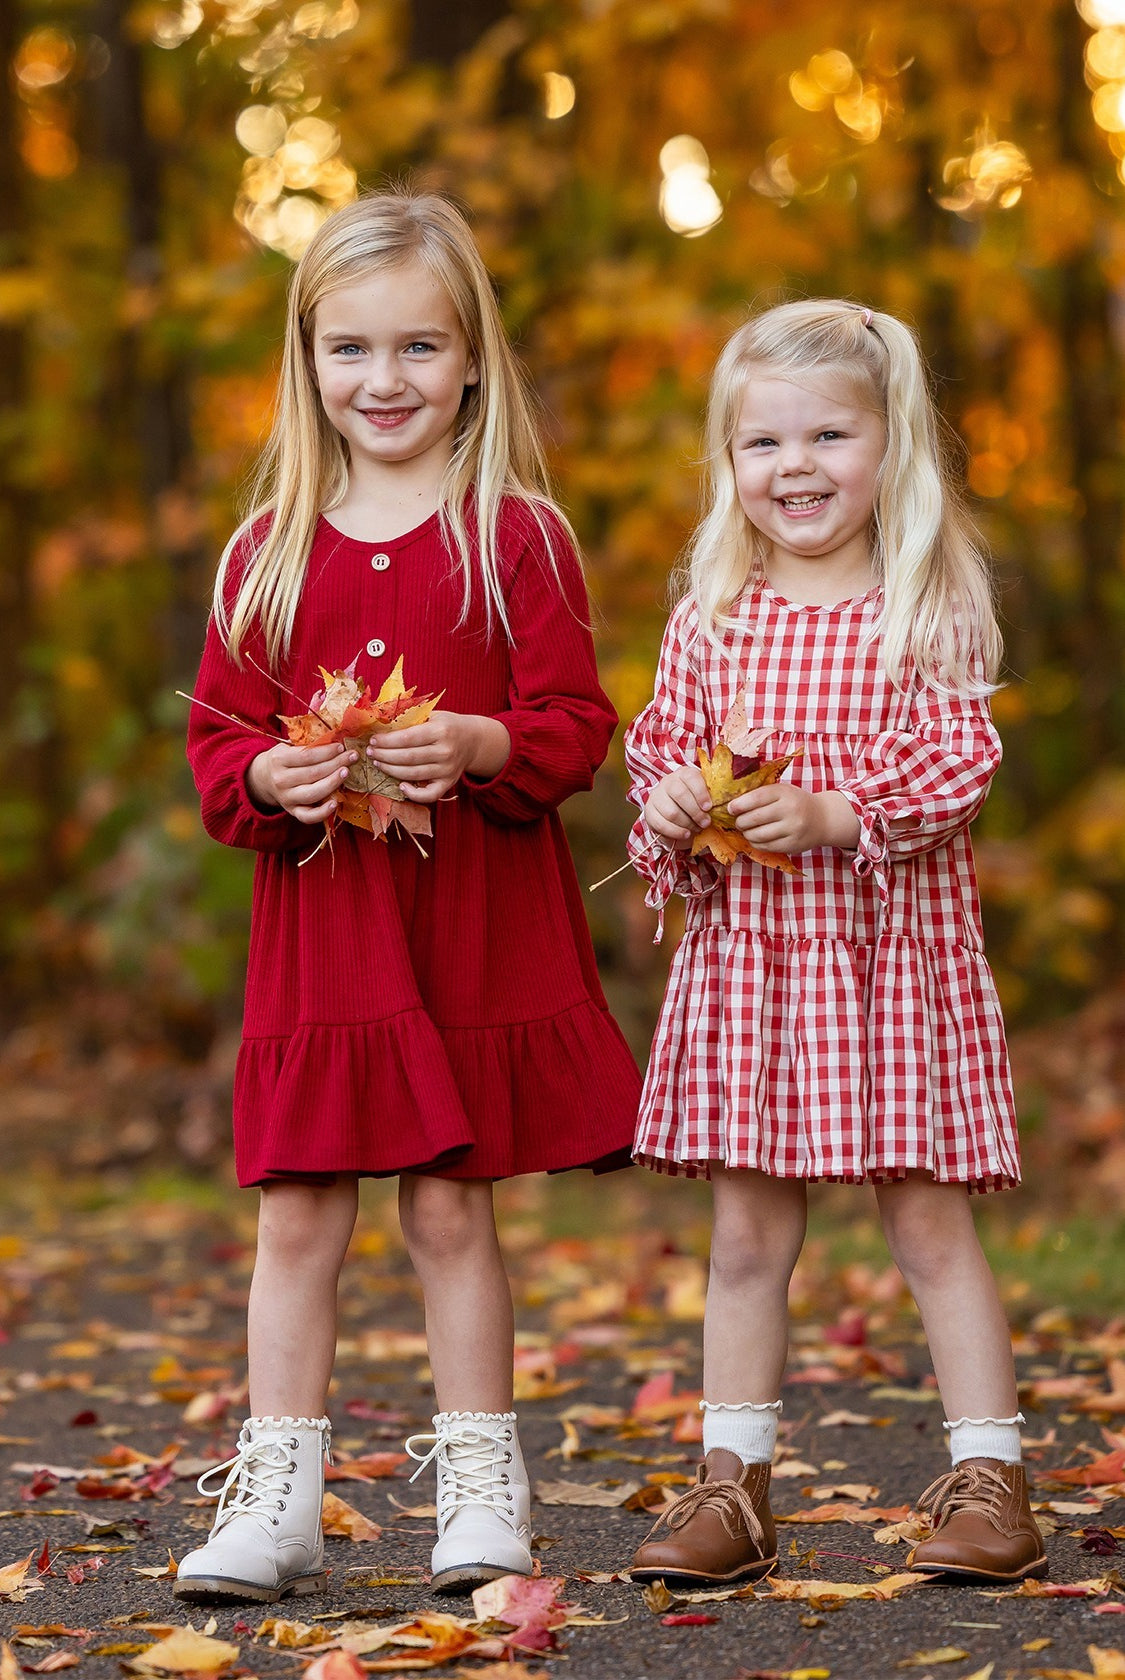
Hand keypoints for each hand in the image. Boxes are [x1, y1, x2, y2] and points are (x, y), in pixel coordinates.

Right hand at [248, 741, 355, 823]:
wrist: (264, 779)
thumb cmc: (283, 760)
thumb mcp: (288, 748)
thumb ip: (307, 746)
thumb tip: (336, 740)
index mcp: (279, 760)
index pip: (306, 756)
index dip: (326, 752)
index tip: (341, 747)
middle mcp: (281, 780)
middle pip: (313, 773)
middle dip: (336, 764)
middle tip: (352, 757)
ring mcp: (286, 798)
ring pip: (313, 793)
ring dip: (333, 783)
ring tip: (346, 773)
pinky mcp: (292, 811)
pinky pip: (308, 816)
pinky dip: (322, 812)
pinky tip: (335, 803)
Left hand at [367, 711, 510, 802]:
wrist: (473, 740)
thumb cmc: (447, 725)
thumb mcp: (432, 715)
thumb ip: (411, 719)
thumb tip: (380, 723)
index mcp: (441, 730)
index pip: (407, 738)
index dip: (386, 741)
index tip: (373, 740)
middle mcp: (446, 751)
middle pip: (407, 757)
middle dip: (384, 755)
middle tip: (371, 752)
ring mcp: (448, 770)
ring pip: (413, 775)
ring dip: (391, 771)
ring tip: (378, 764)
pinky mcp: (449, 783)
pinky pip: (430, 795)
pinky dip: (414, 794)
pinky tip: (401, 786)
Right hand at [644, 765, 711, 847]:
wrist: (678, 813)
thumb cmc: (697, 804)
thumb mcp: (706, 797)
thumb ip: (713, 799)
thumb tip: (724, 807)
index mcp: (684, 774)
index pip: (691, 777)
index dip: (701, 793)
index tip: (708, 807)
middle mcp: (668, 782)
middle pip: (680, 795)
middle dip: (695, 812)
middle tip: (706, 823)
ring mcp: (657, 796)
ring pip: (671, 811)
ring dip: (686, 824)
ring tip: (696, 829)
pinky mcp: (649, 812)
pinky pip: (660, 823)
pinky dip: (675, 832)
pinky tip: (685, 834)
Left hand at [728, 785, 859, 853]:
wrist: (822, 818)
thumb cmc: (795, 802)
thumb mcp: (782, 791)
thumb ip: (761, 794)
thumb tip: (732, 804)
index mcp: (784, 793)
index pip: (756, 798)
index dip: (739, 805)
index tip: (730, 809)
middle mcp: (790, 810)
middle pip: (754, 818)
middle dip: (740, 821)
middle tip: (738, 821)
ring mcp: (792, 829)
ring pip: (758, 835)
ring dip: (747, 834)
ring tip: (746, 830)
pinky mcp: (792, 844)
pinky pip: (766, 846)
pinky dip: (756, 843)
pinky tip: (756, 838)